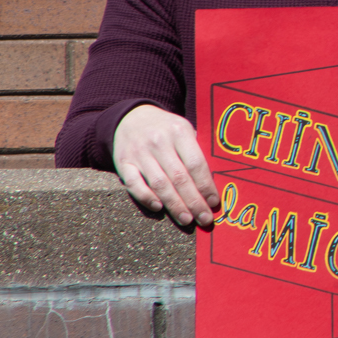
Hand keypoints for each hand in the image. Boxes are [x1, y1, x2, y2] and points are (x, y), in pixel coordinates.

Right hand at [112, 104, 218, 228]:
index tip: (215, 203)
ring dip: (174, 205)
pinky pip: (134, 184)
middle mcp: (159, 142)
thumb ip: (197, 151)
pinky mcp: (123, 163)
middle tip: (205, 219)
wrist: (130, 118)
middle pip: (179, 178)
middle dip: (194, 201)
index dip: (206, 186)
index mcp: (179, 132)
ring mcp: (139, 153)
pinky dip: (146, 198)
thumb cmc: (166, 129)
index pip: (196, 164)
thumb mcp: (184, 130)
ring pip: (159, 184)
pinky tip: (159, 208)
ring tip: (186, 219)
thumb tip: (213, 184)